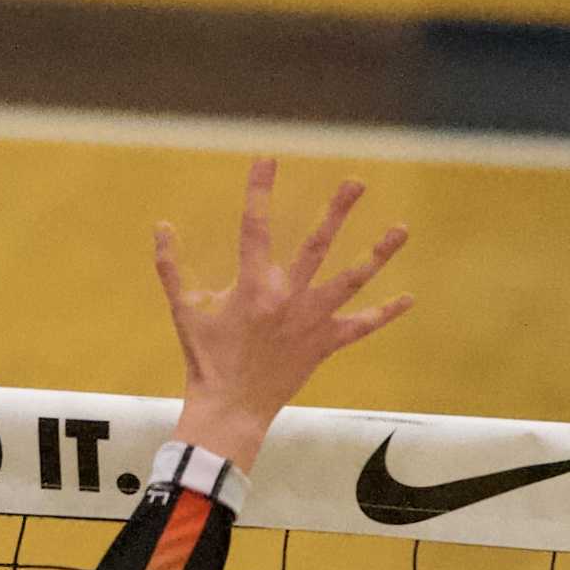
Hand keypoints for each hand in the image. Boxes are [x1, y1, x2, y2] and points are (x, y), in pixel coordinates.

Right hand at [154, 159, 409, 471]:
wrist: (230, 409)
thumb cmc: (205, 359)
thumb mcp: (183, 311)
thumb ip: (172, 267)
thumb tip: (161, 227)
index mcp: (253, 286)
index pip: (256, 226)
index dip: (260, 190)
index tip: (268, 160)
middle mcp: (288, 298)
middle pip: (318, 245)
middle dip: (338, 211)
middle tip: (357, 182)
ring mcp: (312, 321)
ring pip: (351, 281)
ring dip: (377, 254)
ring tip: (400, 229)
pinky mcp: (325, 344)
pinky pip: (361, 327)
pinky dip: (384, 314)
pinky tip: (408, 298)